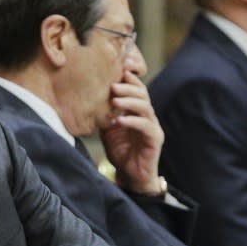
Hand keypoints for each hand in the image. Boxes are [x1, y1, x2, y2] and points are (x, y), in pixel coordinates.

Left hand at [100, 69, 164, 194]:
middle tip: (113, 85)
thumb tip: (91, 100)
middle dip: (128, 88)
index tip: (117, 69)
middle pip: (143, 95)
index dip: (129, 80)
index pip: (136, 91)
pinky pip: (145, 126)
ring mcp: (153, 127)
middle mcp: (147, 117)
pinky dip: (132, 121)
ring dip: (130, 102)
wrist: (131, 175)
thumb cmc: (121, 152)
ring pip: (145, 108)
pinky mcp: (155, 139)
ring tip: (115, 99)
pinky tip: (119, 120)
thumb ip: (105, 115)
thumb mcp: (109, 131)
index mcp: (137, 113)